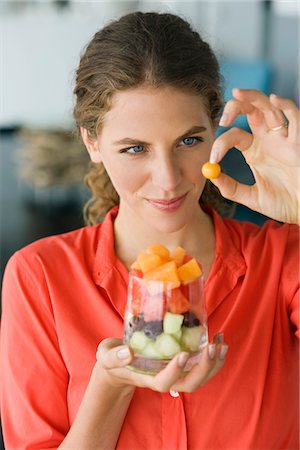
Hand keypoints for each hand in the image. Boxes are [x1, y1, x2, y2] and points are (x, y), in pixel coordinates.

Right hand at [95, 334, 227, 393]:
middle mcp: (164, 379)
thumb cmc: (112, 359)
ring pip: (199, 378)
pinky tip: (219, 341)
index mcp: (146, 378)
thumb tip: (128, 351)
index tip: (182, 354)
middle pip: (189, 384)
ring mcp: (175, 374)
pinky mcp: (181, 365)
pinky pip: (201, 367)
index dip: (174, 372)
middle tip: (212, 348)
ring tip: (222, 344)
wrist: (119, 364)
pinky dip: (213, 357)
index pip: (163, 383)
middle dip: (203, 368)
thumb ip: (113, 356)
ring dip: (214, 363)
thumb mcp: (106, 356)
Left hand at [210, 89, 299, 223]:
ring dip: (253, 97)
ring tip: (237, 93)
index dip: (220, 144)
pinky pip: (294, 117)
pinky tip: (273, 100)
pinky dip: (285, 105)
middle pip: (250, 111)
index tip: (213, 159)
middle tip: (222, 117)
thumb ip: (231, 188)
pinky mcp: (299, 141)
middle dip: (235, 107)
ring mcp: (284, 137)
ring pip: (269, 107)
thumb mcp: (252, 197)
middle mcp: (268, 139)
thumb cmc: (283, 203)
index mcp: (254, 150)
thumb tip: (210, 174)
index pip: (233, 135)